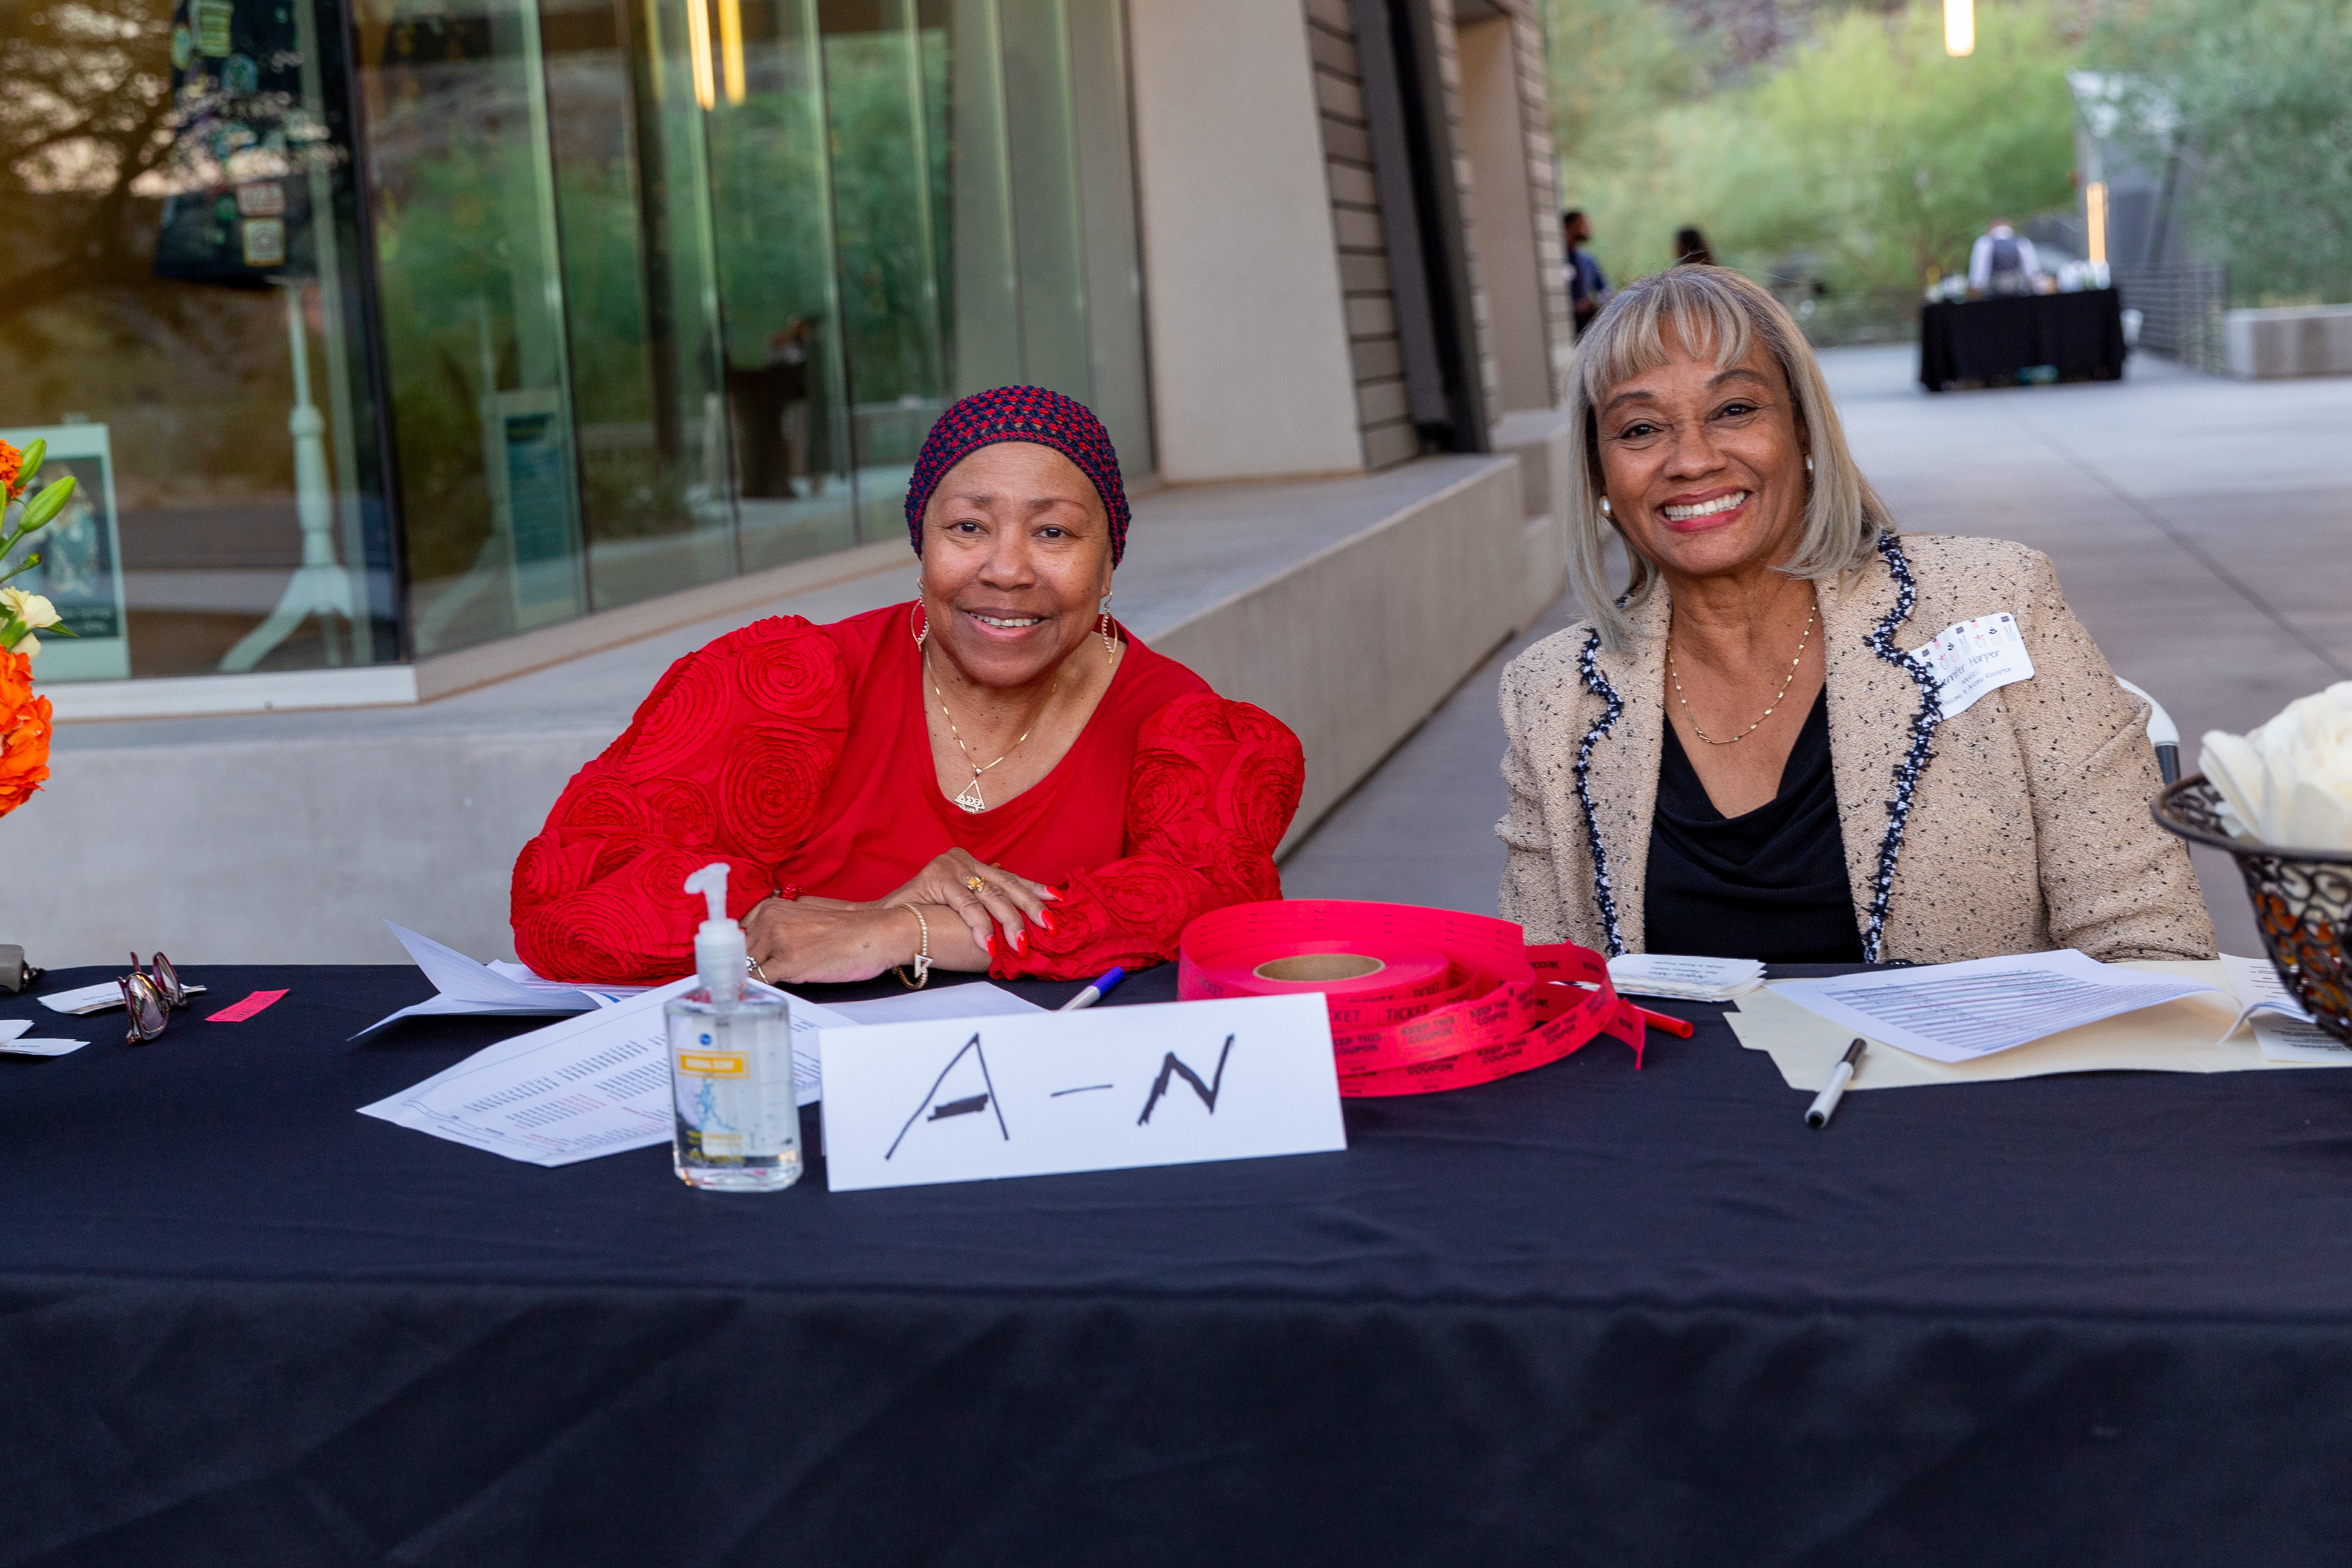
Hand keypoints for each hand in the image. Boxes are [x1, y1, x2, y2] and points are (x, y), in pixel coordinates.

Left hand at [745, 899, 936, 984]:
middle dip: (740, 970)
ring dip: (748, 982)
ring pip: (744, 968)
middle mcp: (770, 920)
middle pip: (737, 953)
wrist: (878, 933)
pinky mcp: (789, 963)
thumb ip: (778, 927)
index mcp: (772, 908)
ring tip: (754, 991)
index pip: (735, 936)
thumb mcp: (805, 917)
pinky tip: (765, 993)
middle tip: (744, 984)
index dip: (735, 955)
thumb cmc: (848, 930)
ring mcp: (778, 940)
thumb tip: (752, 949)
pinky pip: (760, 981)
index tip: (733, 968)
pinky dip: (758, 990)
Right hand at [874, 849, 1056, 955]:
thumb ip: (981, 896)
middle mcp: (962, 860)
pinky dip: (981, 927)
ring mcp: (950, 866)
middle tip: (1051, 926)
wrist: (882, 922)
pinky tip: (991, 944)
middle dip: (1032, 907)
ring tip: (1023, 942)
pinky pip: (968, 906)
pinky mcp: (937, 878)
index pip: (1008, 877)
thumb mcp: (957, 903)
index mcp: (969, 863)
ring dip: (1011, 922)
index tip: (1057, 900)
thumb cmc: (920, 917)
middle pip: (1006, 885)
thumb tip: (1010, 888)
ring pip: (991, 895)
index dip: (1034, 890)